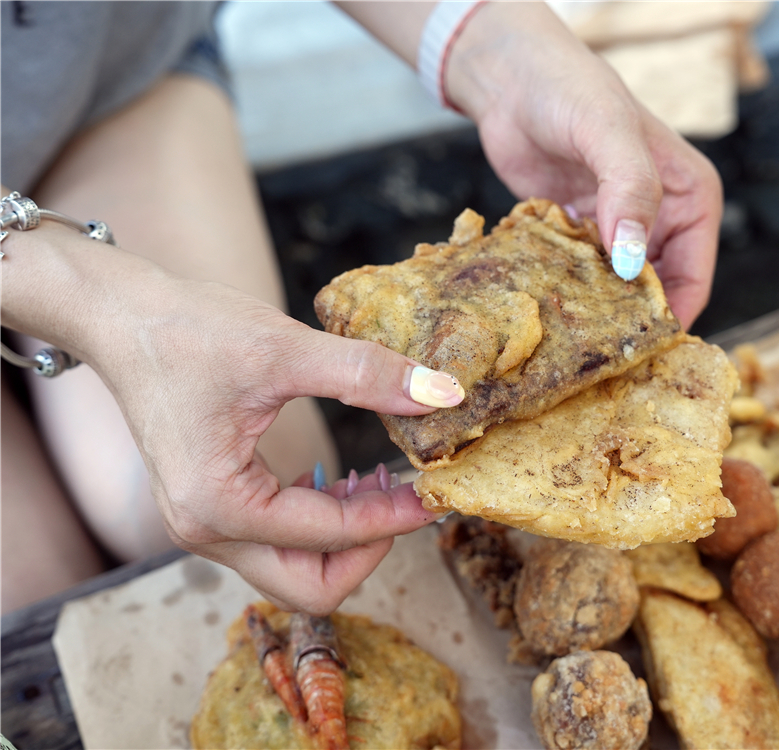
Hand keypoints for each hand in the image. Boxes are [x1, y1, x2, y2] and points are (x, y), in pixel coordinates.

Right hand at [105, 273, 451, 613]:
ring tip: (380, 481)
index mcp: (218, 505)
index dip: (394, 518)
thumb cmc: (188, 330)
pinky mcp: (209, 509)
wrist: (124, 319)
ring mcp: (202, 526)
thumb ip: (366, 374)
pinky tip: (343, 480)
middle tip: (405, 497)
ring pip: (294, 569)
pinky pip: (277, 542)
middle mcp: (204, 531)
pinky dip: (319, 523)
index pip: (330, 538)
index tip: (436, 493)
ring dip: (345, 537)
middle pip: (310, 586)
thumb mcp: (285, 348)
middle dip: (368, 549)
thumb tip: (442, 394)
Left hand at [446, 4, 722, 329]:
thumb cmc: (570, 90)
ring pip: (614, 291)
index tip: (635, 356)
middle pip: (653, 295)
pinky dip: (566, 293)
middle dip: (628, 325)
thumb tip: (634, 264)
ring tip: (567, 345)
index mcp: (690, 200)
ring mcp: (615, 230)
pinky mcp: (577, 234)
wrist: (511, 78)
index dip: (669, 321)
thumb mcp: (608, 133)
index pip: (692, 281)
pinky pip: (578, 277)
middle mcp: (659, 220)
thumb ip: (628, 191)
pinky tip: (545, 312)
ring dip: (594, 314)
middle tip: (594, 360)